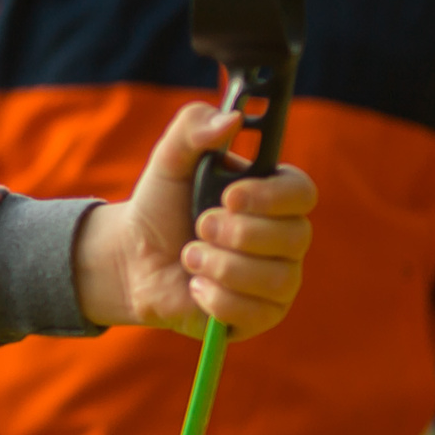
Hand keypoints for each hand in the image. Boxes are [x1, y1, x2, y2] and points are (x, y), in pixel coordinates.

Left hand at [73, 103, 314, 335]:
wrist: (132, 259)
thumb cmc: (160, 206)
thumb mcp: (169, 159)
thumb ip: (193, 127)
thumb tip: (232, 119)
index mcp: (274, 196)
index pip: (302, 193)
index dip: (271, 196)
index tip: (229, 196)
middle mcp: (286, 238)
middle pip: (294, 237)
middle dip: (235, 233)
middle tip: (199, 226)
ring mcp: (278, 279)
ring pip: (276, 278)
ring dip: (220, 266)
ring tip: (189, 256)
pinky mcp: (261, 315)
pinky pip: (256, 312)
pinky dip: (215, 298)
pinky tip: (195, 287)